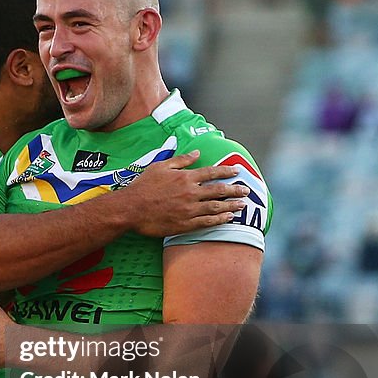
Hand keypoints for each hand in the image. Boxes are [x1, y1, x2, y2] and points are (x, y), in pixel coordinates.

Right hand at [124, 150, 249, 236]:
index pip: (211, 172)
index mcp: (185, 177)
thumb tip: (196, 153)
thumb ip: (181, 160)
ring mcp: (189, 209)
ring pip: (216, 207)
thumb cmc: (143, 186)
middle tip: (246, 190)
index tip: (236, 172)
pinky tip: (228, 218)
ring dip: (231, 205)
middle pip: (219, 190)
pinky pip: (207, 222)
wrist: (130, 209)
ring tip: (242, 205)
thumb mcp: (160, 166)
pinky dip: (219, 219)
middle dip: (235, 190)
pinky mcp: (184, 224)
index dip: (226, 172)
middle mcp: (190, 193)